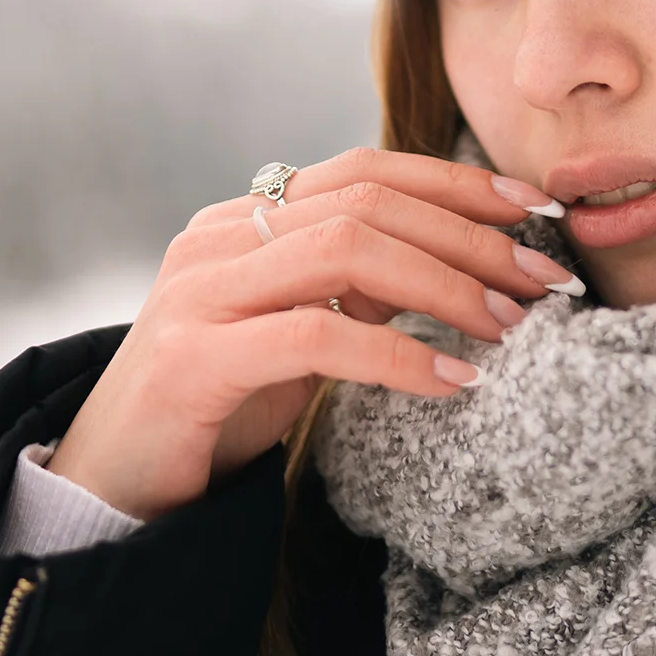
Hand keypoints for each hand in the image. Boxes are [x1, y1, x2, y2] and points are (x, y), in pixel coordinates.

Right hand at [45, 148, 579, 521]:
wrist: (111, 486)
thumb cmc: (221, 402)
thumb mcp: (296, 326)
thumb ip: (354, 284)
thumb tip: (452, 261)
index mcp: (249, 214)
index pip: (368, 169)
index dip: (458, 182)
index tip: (534, 207)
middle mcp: (222, 234)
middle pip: (369, 202)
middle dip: (471, 236)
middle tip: (544, 279)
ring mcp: (201, 289)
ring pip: (347, 250)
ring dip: (445, 285)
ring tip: (508, 325)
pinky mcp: (194, 358)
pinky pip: (316, 336)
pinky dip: (397, 356)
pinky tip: (453, 381)